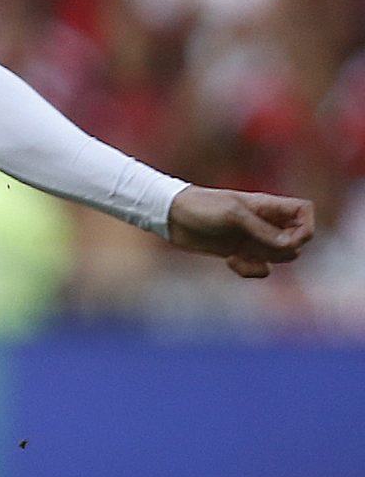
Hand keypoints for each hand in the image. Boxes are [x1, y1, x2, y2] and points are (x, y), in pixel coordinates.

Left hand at [166, 187, 312, 277]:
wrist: (170, 216)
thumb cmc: (201, 207)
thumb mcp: (233, 215)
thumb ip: (262, 230)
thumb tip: (289, 246)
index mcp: (267, 206)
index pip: (305, 212)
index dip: (305, 227)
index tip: (289, 238)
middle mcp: (264, 222)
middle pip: (296, 240)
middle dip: (283, 250)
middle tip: (259, 248)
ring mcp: (252, 238)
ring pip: (279, 257)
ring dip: (265, 262)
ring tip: (241, 255)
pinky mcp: (237, 252)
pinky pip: (258, 268)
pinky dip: (249, 270)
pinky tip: (231, 262)